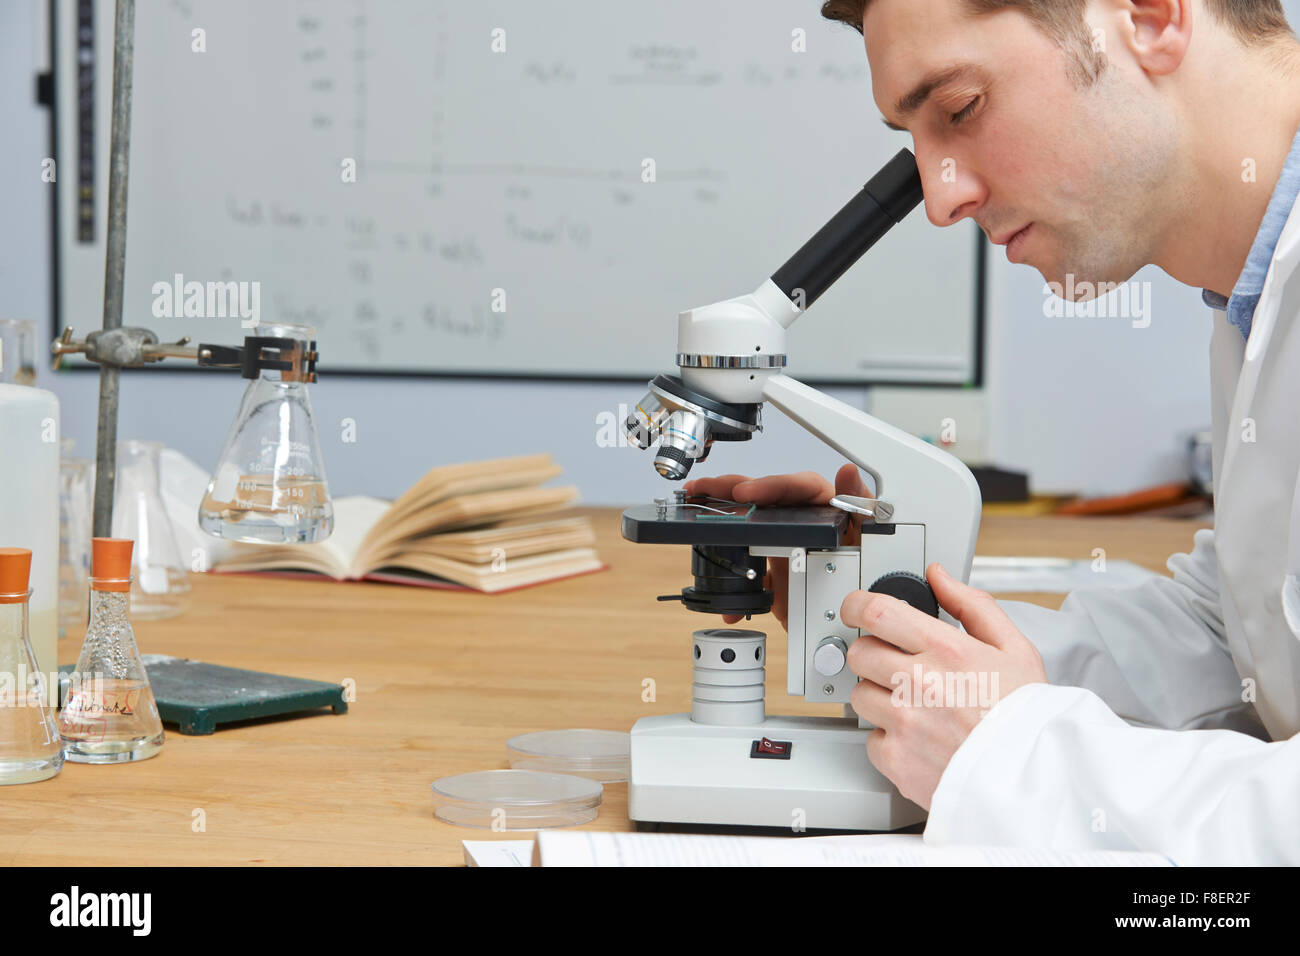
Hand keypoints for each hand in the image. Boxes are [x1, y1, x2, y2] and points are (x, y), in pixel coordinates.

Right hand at [682, 463, 869, 629]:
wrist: (854, 621)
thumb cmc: (871, 571)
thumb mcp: (871, 540)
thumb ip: (862, 507)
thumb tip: (847, 472)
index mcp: (827, 508)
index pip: (798, 487)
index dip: (771, 486)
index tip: (747, 493)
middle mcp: (803, 521)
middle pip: (766, 497)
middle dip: (732, 487)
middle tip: (705, 488)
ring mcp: (786, 544)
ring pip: (750, 521)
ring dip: (720, 512)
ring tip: (694, 502)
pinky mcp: (775, 570)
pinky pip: (748, 564)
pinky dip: (730, 573)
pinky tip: (718, 582)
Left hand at [844, 563, 1047, 809]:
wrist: (1033, 780)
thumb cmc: (1026, 717)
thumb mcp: (1015, 649)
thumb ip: (972, 605)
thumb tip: (939, 576)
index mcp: (946, 651)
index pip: (877, 611)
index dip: (857, 604)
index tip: (855, 608)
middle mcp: (919, 683)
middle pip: (860, 652)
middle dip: (872, 653)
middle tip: (896, 665)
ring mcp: (903, 722)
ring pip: (859, 694)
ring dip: (878, 696)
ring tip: (914, 706)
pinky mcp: (896, 759)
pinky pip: (870, 739)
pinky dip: (887, 739)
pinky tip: (916, 738)